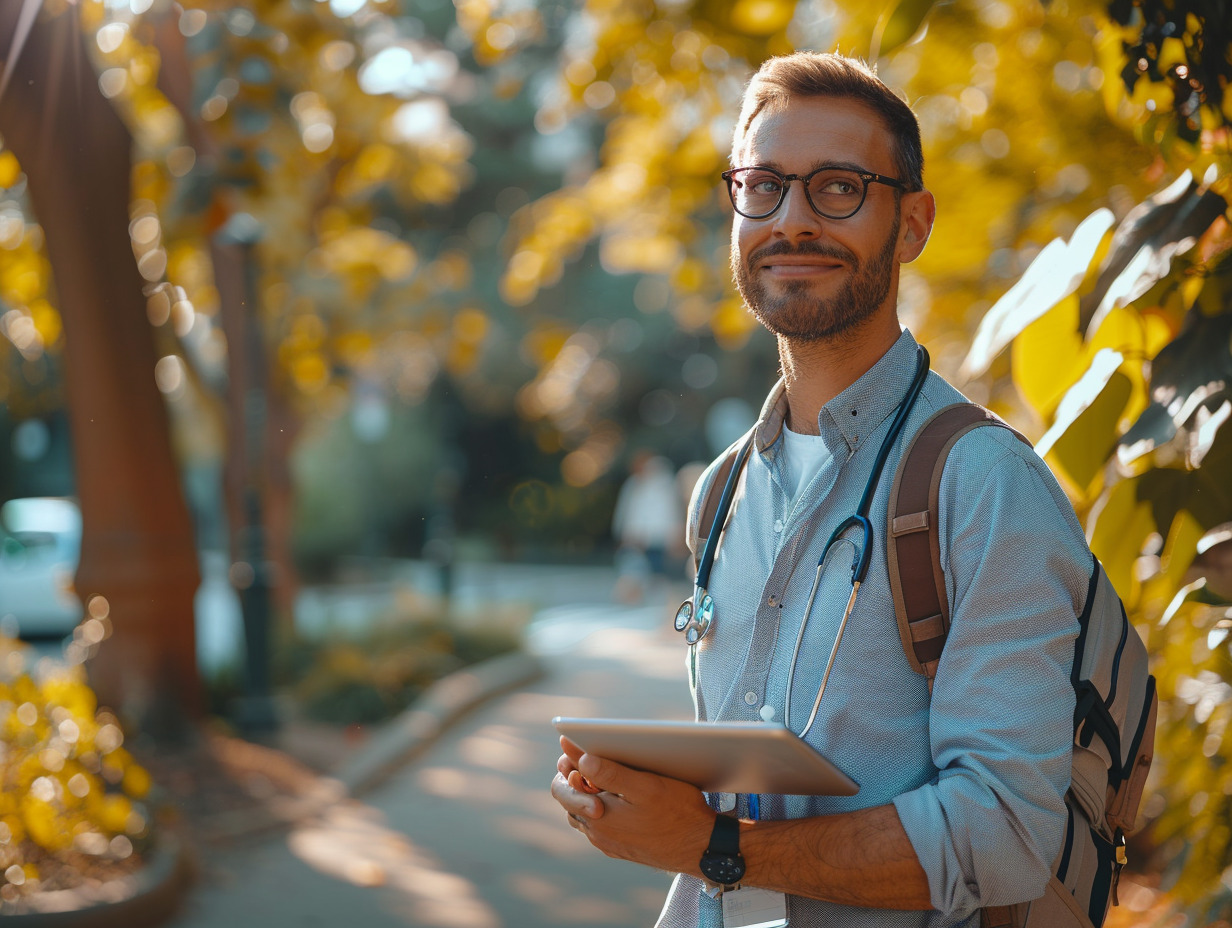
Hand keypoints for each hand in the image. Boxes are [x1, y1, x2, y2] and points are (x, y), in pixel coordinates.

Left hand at [550, 736, 714, 873]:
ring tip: (603, 773)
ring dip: (588, 792)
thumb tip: (580, 759)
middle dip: (575, 776)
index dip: (567, 764)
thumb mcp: (647, 786)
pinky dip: (601, 806)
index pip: (563, 788)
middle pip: (570, 801)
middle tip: (587, 756)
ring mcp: (608, 844)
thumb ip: (611, 773)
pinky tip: (618, 795)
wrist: (702, 848)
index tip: (574, 744)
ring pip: (583, 813)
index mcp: (598, 818)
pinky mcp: (620, 847)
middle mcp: (598, 835)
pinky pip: (599, 825)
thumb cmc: (678, 813)